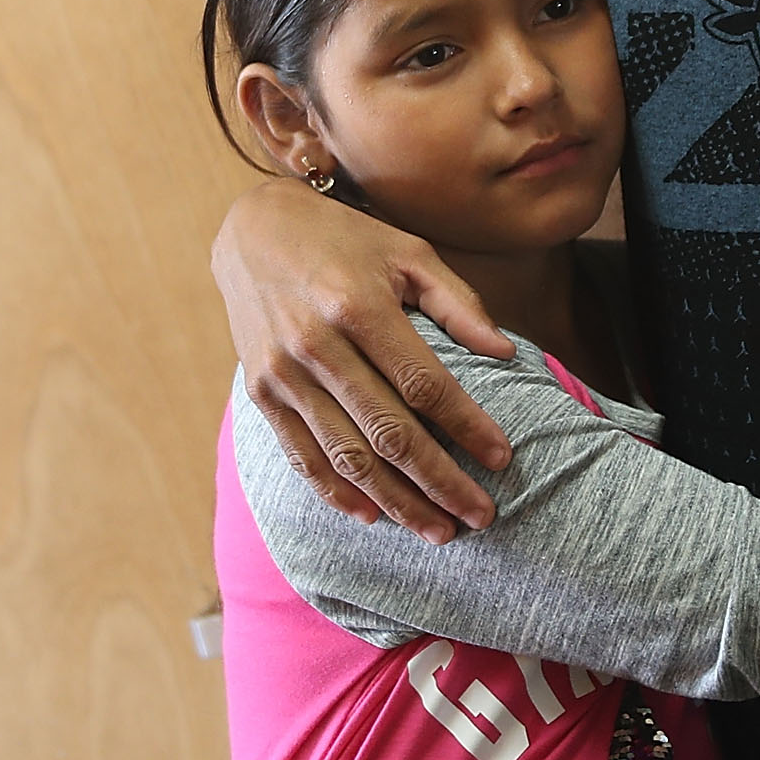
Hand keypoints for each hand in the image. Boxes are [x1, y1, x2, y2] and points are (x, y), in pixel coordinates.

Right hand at [211, 177, 515, 542]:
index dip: (467, 427)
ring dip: (396, 502)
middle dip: (440, 482)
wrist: (253, 229)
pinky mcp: (260, 392)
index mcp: (359, 306)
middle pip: (389, 433)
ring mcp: (283, 374)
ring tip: (439, 530)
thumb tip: (507, 353)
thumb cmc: (345, 239)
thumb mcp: (408, 251)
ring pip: (347, 456)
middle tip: (482, 516)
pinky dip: (337, 492)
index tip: (502, 458)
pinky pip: (301, 455)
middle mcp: (316, 345)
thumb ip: (457, 303)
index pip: (424, 385)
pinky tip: (373, 516)